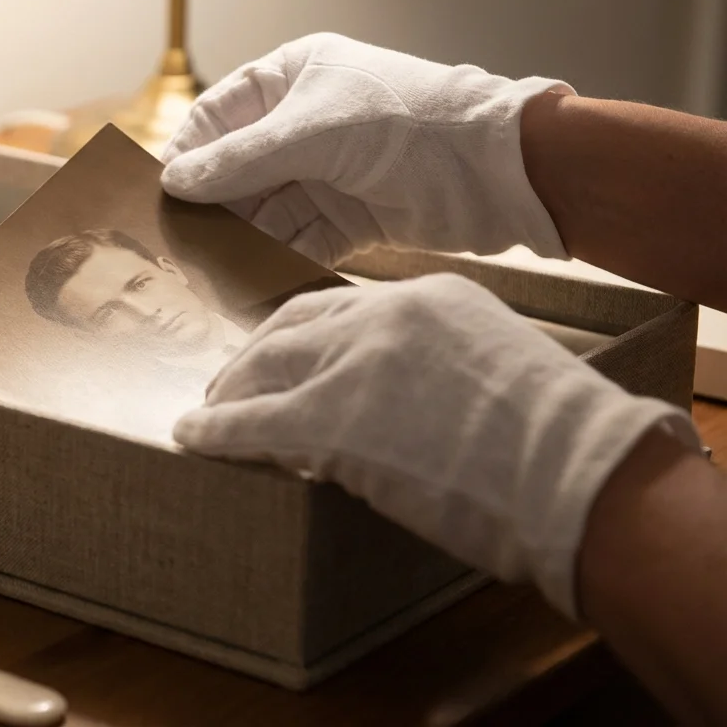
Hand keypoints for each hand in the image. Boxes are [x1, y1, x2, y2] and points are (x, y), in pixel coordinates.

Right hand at [161, 33, 574, 267]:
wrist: (495, 170)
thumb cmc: (408, 122)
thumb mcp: (311, 133)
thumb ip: (240, 160)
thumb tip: (175, 181)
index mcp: (295, 79)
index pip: (221, 116)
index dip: (191, 152)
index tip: (163, 191)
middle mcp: (306, 125)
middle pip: (239, 170)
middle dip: (214, 205)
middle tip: (179, 240)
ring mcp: (328, 174)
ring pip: (266, 211)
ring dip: (243, 238)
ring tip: (211, 268)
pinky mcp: (350, 219)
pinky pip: (298, 242)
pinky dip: (277, 261)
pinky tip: (253, 281)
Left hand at [173, 273, 698, 617]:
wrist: (578, 474)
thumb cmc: (558, 445)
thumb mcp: (493, 371)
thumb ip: (436, 366)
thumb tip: (393, 403)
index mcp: (430, 296)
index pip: (339, 304)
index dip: (299, 334)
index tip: (278, 353)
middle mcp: (385, 314)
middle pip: (292, 326)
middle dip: (254, 357)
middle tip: (228, 384)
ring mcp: (354, 363)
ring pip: (266, 367)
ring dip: (230, 393)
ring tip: (209, 415)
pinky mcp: (330, 418)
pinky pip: (253, 421)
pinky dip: (217, 431)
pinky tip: (194, 438)